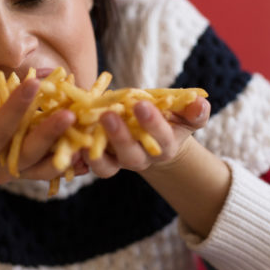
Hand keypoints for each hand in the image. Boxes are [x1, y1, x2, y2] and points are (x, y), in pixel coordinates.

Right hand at [0, 79, 80, 185]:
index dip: (15, 107)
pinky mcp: (27, 170)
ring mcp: (15, 173)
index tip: (32, 83)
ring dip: (66, 149)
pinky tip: (87, 147)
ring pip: (44, 165)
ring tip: (85, 130)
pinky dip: (70, 159)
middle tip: (69, 113)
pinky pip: (51, 167)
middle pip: (28, 152)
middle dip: (48, 132)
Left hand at [83, 96, 210, 177]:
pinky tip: (70, 138)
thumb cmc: (170, 120)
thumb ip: (194, 110)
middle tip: (109, 115)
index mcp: (164, 147)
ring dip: (95, 152)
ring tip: (83, 135)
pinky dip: (78, 155)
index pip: (161, 138)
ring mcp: (118, 162)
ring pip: (107, 166)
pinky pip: (88, 163)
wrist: (151, 136)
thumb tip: (200, 103)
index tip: (141, 104)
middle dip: (120, 137)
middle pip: (131, 155)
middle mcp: (140, 158)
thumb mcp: (185, 114)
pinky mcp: (99, 159)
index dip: (152, 124)